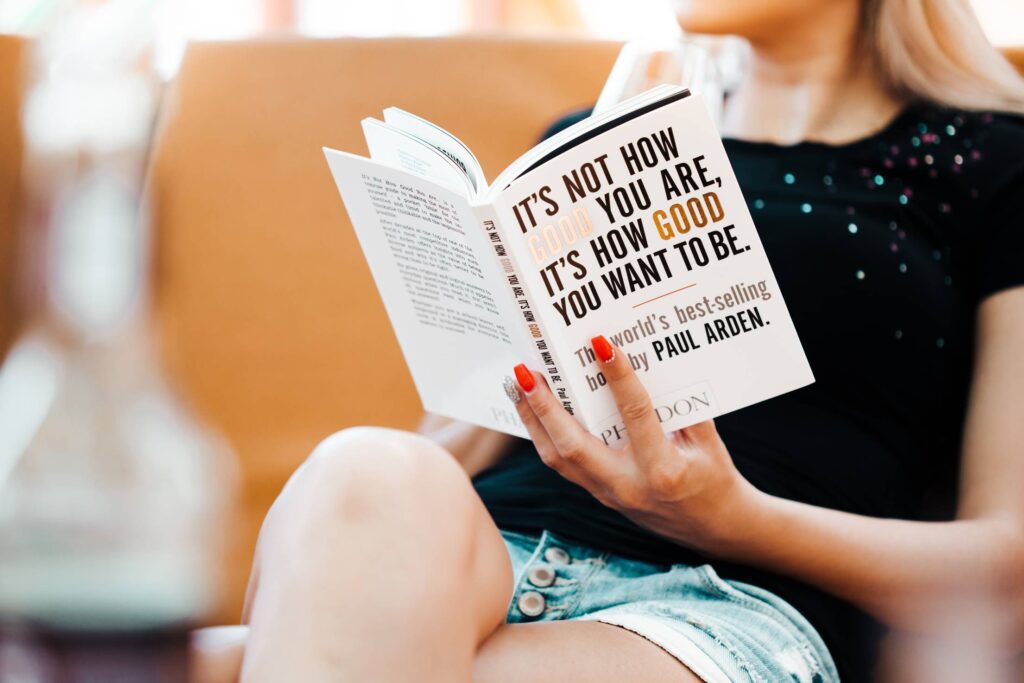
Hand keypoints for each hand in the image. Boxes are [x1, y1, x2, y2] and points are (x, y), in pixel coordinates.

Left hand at [508, 335, 756, 552]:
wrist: (712, 528)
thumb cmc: (713, 478)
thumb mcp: (708, 441)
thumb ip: (683, 406)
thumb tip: (651, 360)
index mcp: (663, 469)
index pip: (635, 415)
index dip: (618, 378)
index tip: (600, 344)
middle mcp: (628, 485)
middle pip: (573, 445)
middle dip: (544, 406)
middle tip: (526, 371)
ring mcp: (608, 494)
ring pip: (557, 458)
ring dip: (533, 419)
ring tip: (518, 384)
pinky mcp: (599, 496)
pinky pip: (562, 465)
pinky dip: (543, 435)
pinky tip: (533, 409)